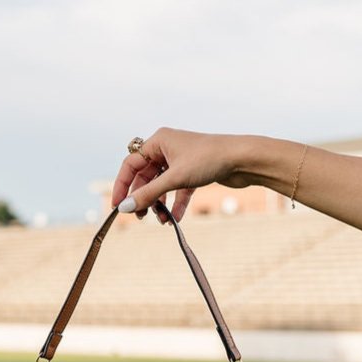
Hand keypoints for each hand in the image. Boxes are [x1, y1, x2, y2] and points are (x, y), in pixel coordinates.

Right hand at [111, 128, 250, 221]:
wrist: (244, 159)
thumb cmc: (210, 160)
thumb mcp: (175, 178)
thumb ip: (148, 194)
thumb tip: (124, 208)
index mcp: (158, 141)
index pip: (131, 164)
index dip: (122, 186)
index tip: (117, 206)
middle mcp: (168, 148)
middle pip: (145, 176)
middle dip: (143, 198)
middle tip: (140, 217)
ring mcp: (181, 160)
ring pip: (162, 184)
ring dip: (159, 203)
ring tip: (161, 220)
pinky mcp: (194, 172)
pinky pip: (178, 190)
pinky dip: (175, 203)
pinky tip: (175, 218)